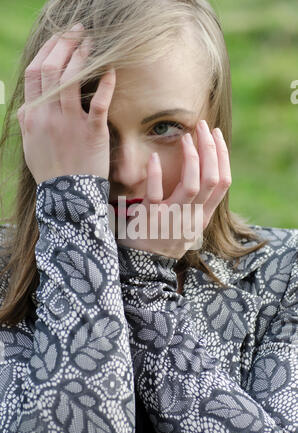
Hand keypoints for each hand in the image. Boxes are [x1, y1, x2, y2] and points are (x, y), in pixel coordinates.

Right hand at [17, 24, 115, 184]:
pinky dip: (106, 84)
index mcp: (32, 116)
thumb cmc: (51, 171)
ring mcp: (70, 123)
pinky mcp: (93, 133)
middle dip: (64, 44)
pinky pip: (99, 103)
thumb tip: (27, 107)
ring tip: (92, 42)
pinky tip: (112, 69)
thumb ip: (29, 123)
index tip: (57, 39)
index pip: (34, 73)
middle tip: (77, 31)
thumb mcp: (31, 145)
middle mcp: (48, 115)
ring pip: (72, 80)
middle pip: (51, 69)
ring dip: (83, 56)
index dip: (46, 51)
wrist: (68, 196)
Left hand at [117, 120, 231, 259]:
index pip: (223, 183)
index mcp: (203, 217)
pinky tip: (153, 158)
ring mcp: (172, 220)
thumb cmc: (163, 239)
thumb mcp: (188, 225)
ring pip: (192, 185)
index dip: (222, 157)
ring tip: (185, 138)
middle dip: (210, 149)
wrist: (142, 266)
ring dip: (191, 158)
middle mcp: (192, 218)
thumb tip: (205, 171)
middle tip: (203, 127)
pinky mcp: (150, 220)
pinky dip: (156, 174)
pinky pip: (155, 194)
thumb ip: (197, 204)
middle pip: (211, 179)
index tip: (216, 136)